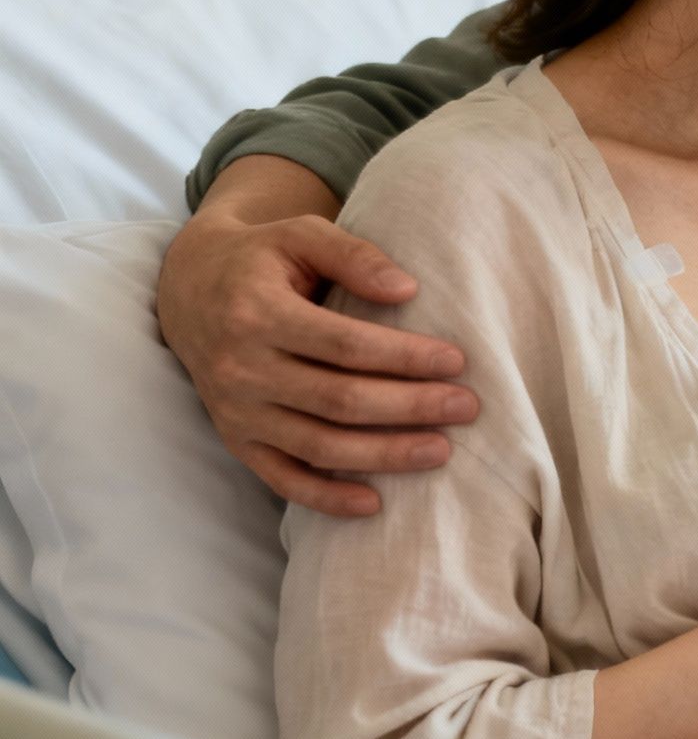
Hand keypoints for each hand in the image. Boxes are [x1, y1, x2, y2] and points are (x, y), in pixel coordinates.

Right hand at [157, 210, 478, 516]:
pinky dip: (326, 497)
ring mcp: (235, 411)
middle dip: (410, 407)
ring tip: (441, 450)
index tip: (457, 362)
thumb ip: (354, 255)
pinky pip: (282, 479)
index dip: (404, 357)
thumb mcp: (301, 235)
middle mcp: (240, 368)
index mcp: (257, 313)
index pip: (344, 345)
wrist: (189, 290)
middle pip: (338, 400)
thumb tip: (408, 290)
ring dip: (383, 455)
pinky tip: (375, 503)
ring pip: (317, 445)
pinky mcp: (236, 439)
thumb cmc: (262, 257)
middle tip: (467, 407)